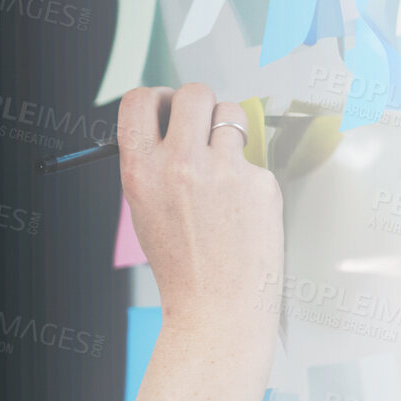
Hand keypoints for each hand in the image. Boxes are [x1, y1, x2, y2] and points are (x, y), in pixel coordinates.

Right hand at [116, 84, 282, 341]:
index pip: (139, 100)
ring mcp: (224, 171)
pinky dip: (250, 178)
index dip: (156, 97)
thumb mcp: (145, 210)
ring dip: (230, 131)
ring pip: (233, 114)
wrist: (216, 308)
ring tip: (225, 167)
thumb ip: (154, 165)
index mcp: (141, 171)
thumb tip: (173, 125)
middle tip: (202, 126)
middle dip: (200, 103)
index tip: (166, 107)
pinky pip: (255, 159)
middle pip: (194, 93)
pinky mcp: (260, 182)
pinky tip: (242, 211)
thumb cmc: (181, 265)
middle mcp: (180, 164)